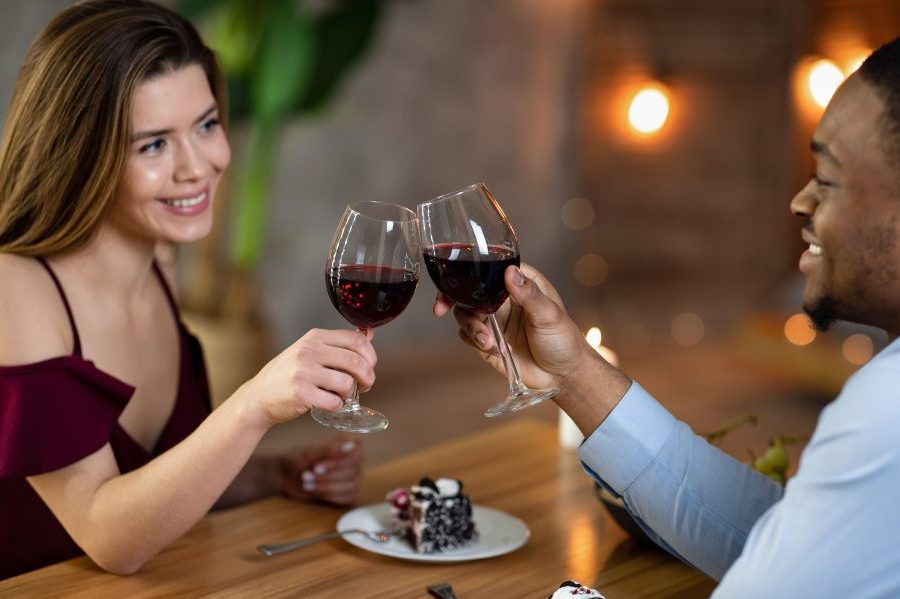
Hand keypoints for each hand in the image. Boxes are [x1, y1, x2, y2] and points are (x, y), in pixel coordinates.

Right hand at [240, 329, 376, 426]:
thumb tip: (369, 334)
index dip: (371, 356)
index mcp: (315, 337)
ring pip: (347, 383)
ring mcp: (304, 372)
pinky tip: (331, 403)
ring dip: (351, 393)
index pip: (357, 340)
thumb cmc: (289, 373)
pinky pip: (334, 402)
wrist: (258, 396)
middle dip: (368, 377)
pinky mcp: (301, 393)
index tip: (370, 366)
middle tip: (366, 385)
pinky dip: (338, 406)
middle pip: (356, 362)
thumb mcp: (310, 349)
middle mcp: (309, 351)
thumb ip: (338, 343)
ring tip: (343, 395)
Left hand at [278, 438, 364, 505]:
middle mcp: (354, 461)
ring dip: (325, 487)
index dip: (338, 463)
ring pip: (350, 487)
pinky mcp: (346, 494)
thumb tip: (350, 445)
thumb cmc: (298, 458)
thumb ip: (329, 449)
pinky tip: (315, 491)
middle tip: (306, 475)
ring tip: (306, 484)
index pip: (357, 454)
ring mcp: (352, 478)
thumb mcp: (310, 452)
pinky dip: (328, 496)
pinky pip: (347, 498)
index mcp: (348, 445)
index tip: (317, 466)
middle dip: (326, 477)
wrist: (286, 475)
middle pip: (352, 472)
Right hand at [433, 263, 595, 389]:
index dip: (470, 271)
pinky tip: (496, 350)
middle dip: (454, 299)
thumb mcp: (549, 315)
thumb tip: (510, 272)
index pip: (490, 268)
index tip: (457, 281)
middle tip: (442, 309)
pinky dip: (475, 341)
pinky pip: (467, 335)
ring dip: (471, 327)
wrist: (562, 375)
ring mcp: (494, 320)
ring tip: (488, 342)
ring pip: (465, 314)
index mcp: (521, 283)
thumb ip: (529, 294)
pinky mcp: (487, 340)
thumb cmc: (564, 340)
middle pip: (469, 290)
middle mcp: (503, 299)